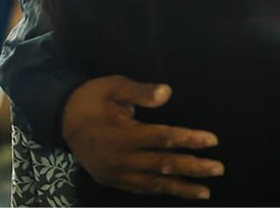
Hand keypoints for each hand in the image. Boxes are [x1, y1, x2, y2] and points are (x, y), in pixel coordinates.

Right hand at [62, 76, 222, 198]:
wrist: (61, 119)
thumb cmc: (92, 98)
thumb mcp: (114, 86)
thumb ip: (140, 91)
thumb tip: (167, 93)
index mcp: (122, 134)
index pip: (162, 138)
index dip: (188, 140)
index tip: (212, 141)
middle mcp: (121, 159)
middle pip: (163, 165)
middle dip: (193, 167)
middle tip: (218, 169)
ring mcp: (116, 173)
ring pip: (154, 183)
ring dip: (181, 187)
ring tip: (206, 191)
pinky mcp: (112, 180)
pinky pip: (141, 188)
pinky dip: (161, 190)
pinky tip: (179, 192)